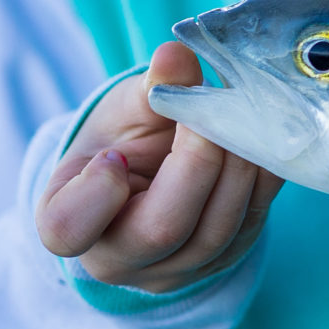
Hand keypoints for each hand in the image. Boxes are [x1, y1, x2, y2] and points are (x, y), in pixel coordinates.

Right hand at [35, 42, 284, 294]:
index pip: (67, 230)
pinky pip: (252, 222)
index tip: (115, 152)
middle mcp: (118, 260)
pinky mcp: (223, 260)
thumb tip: (175, 57)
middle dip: (198, 162)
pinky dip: (261, 174)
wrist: (152, 168)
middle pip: (163, 229)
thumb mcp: (123, 110)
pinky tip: (258, 136)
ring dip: (238, 165)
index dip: (96, 192)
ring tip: (238, 116)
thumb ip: (149, 87)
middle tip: (208, 109)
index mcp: (67, 221)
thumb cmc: (123, 139)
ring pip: (217, 230)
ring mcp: (175, 271)